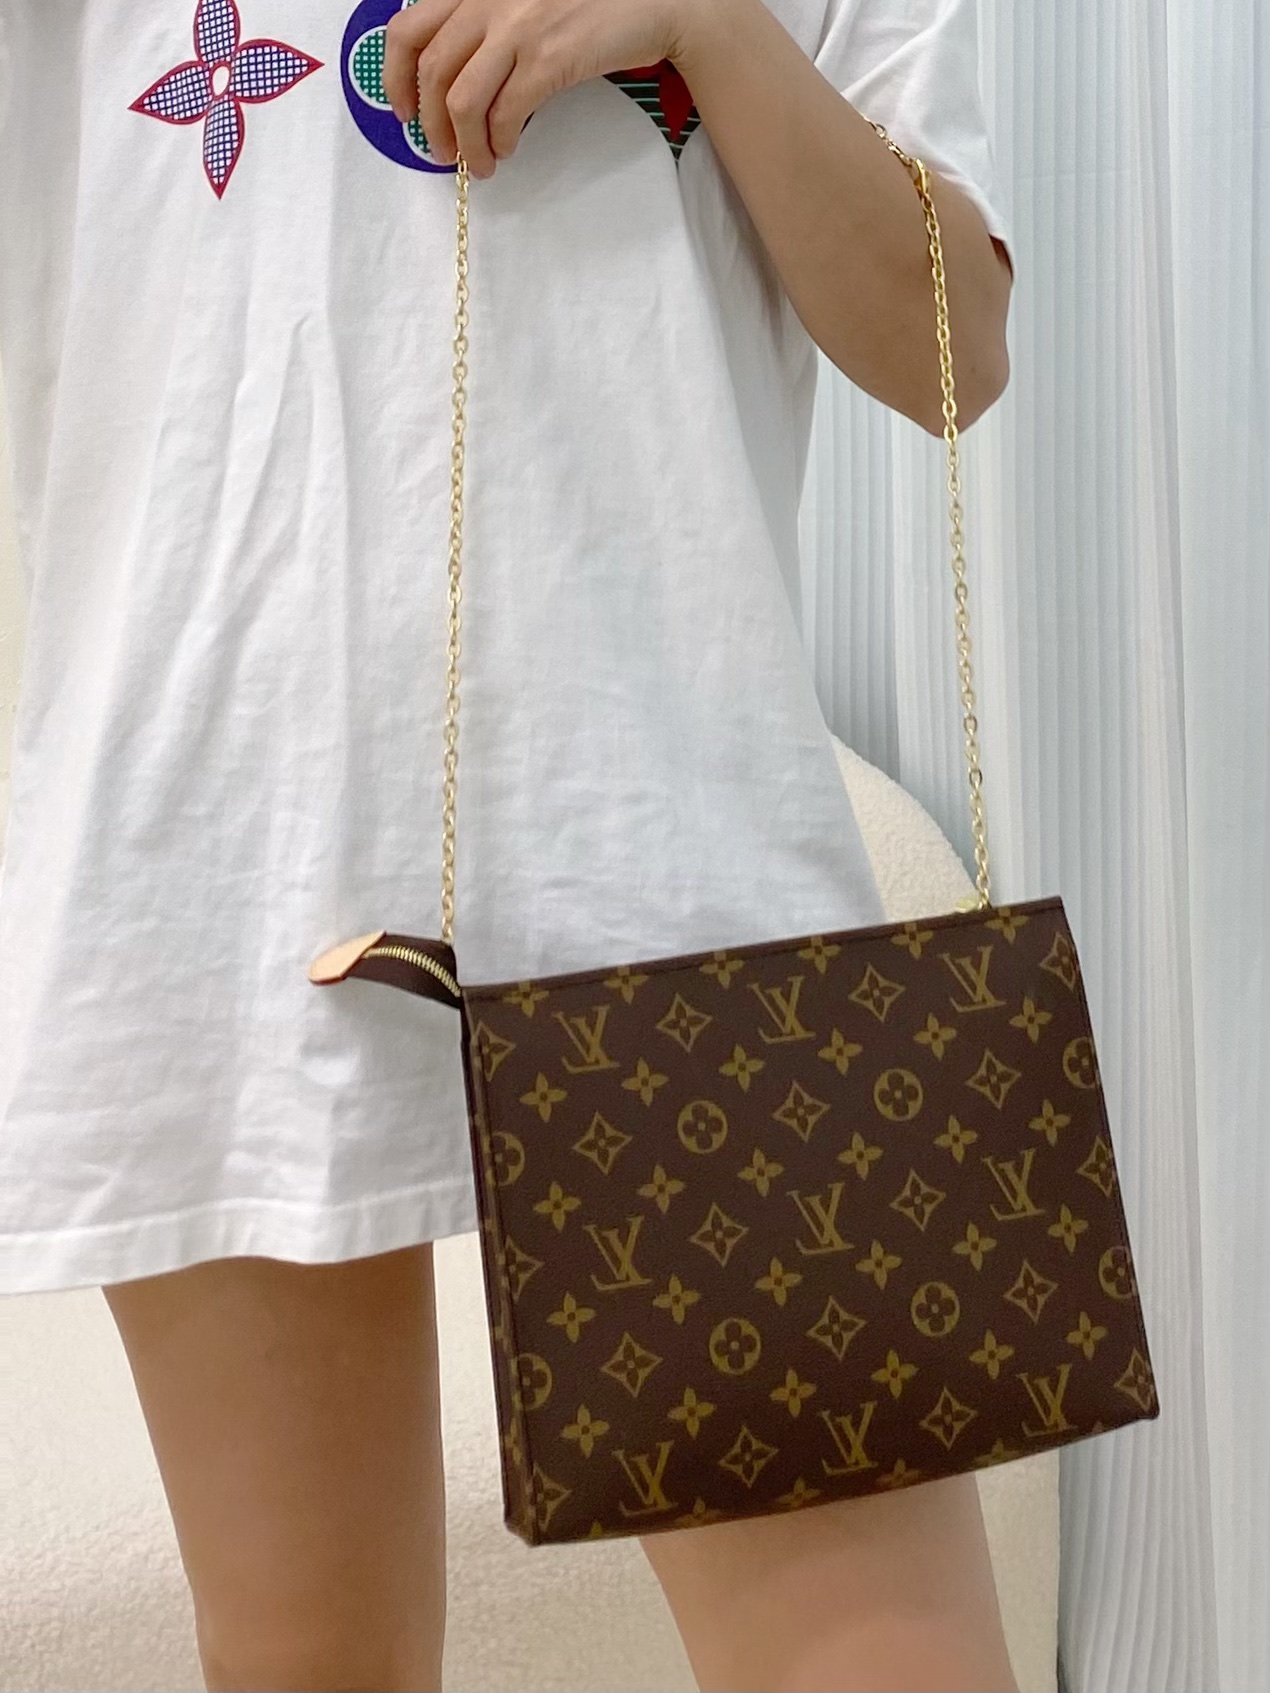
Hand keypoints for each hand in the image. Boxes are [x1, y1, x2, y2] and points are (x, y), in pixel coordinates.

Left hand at [382, 0, 699, 176]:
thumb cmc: (588, 4)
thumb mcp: (522, 1)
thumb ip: (485, 24)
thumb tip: (452, 83)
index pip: (409, 30)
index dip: (395, 78)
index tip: (404, 111)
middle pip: (431, 73)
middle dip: (431, 125)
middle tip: (442, 152)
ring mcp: (517, 27)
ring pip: (462, 100)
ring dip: (465, 143)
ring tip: (479, 164)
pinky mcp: (548, 58)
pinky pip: (505, 112)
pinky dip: (499, 140)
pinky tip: (507, 148)